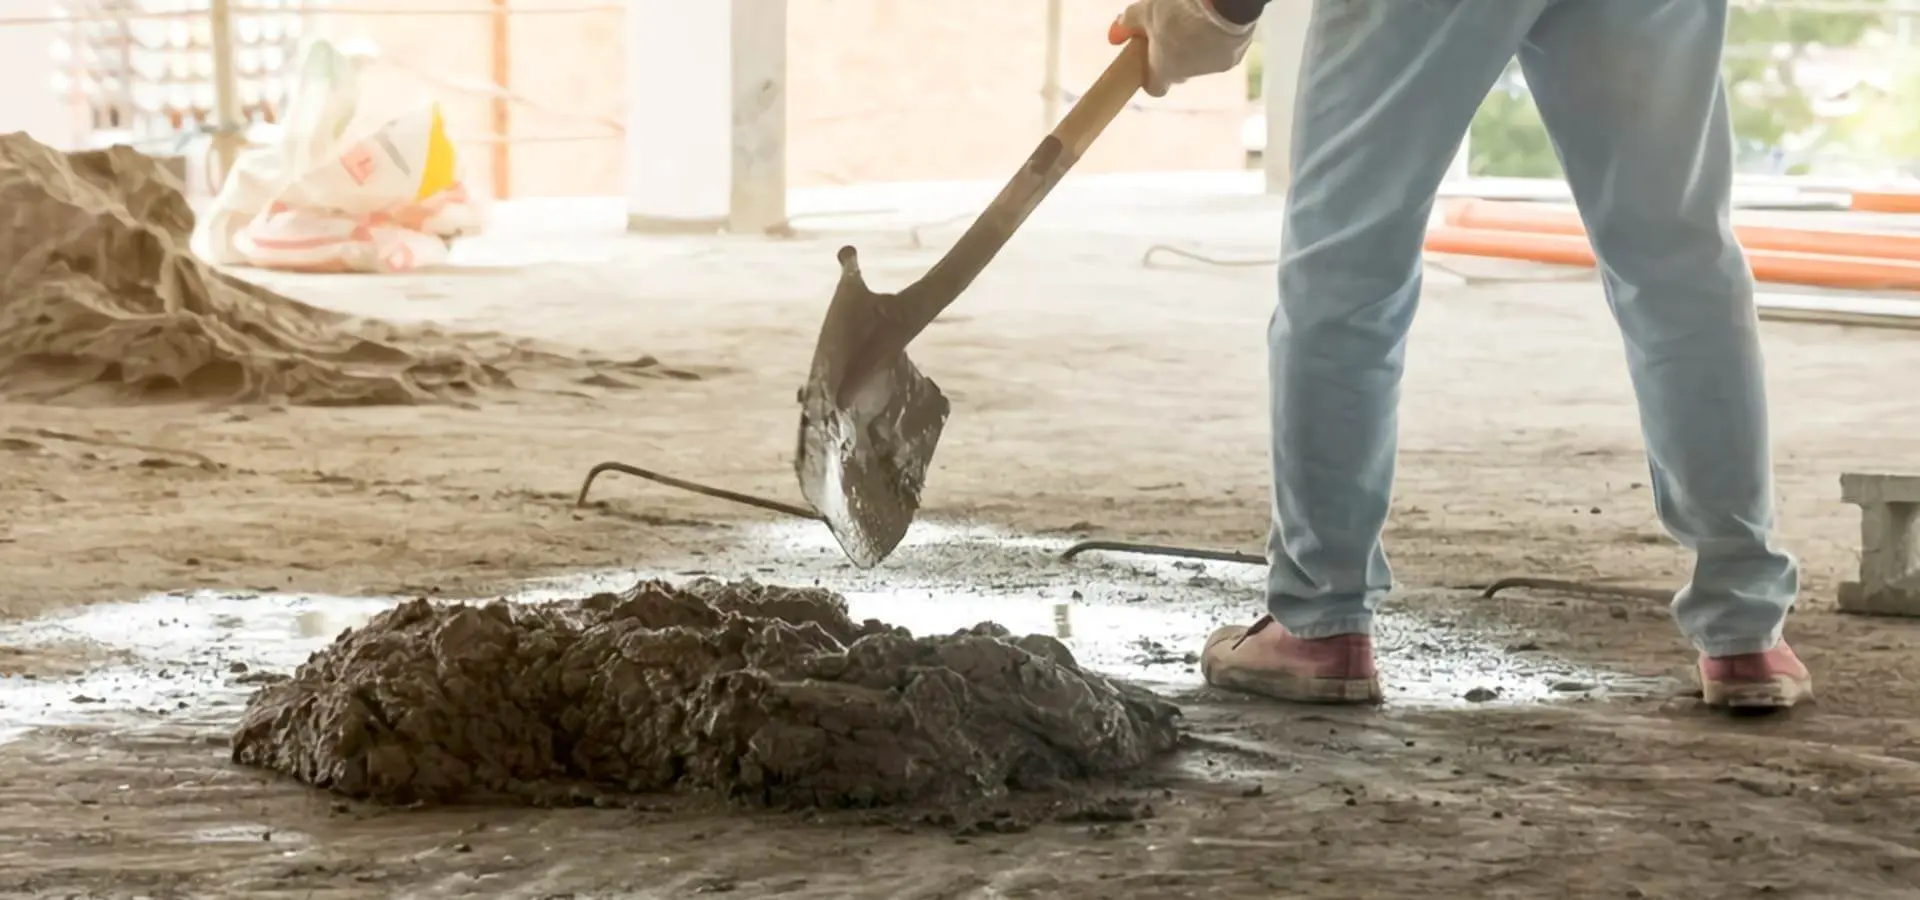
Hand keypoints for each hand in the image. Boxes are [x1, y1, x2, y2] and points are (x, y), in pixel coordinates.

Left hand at [1109, 0, 1257, 97]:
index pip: (1154, 88)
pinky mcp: (1234, 57)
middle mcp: (1189, 74)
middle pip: (1178, 73)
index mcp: (1164, 68)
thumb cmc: (1181, 10)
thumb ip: (1129, 23)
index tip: (1148, 61)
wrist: (1225, 5)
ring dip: (1196, 47)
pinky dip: (1216, 40)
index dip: (1150, 76)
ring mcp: (1213, 67)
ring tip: (1196, 20)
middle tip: (1172, 30)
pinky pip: (1220, 52)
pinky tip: (1215, 20)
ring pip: (1200, 62)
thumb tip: (1113, 35)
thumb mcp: (1147, 10)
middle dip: (1173, 56)